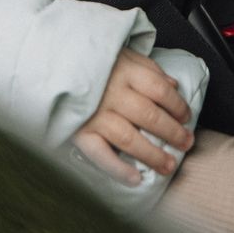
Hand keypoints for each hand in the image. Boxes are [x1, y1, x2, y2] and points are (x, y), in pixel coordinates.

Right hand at [72, 48, 195, 185]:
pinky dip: (117, 168)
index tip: (186, 117)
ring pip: (129, 138)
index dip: (177, 105)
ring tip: (168, 166)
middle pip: (149, 116)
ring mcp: (93, 114)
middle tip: (186, 143)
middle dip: (172, 132)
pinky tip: (135, 178)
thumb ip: (147, 69)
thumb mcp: (120, 53)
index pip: (159, 90)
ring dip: (152, 155)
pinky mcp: (78, 131)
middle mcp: (111, 93)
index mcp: (123, 70)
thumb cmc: (88, 60)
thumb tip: (174, 86)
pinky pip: (99, 153)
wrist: (47, 62)